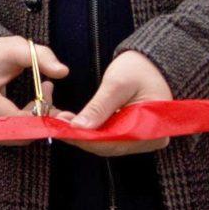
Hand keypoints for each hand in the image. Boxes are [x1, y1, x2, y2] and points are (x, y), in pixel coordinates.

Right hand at [0, 36, 67, 143]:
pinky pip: (10, 137)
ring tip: (41, 97)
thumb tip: (63, 71)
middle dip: (40, 117)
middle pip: (18, 133)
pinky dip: (25, 126)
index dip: (41, 112)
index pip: (17, 120)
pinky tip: (30, 107)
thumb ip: (42, 56)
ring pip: (16, 138)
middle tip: (49, 94)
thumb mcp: (18, 48)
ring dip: (34, 122)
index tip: (50, 92)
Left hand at [56, 50, 171, 156]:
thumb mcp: (117, 84)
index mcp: (152, 130)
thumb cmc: (138, 69)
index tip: (63, 130)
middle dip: (80, 136)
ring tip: (61, 119)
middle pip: (108, 145)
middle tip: (57, 122)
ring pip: (105, 142)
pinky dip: (90, 129)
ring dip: (82, 133)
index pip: (114, 142)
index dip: (85, 138)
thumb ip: (99, 107)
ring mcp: (139, 139)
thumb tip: (78, 128)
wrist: (150, 64)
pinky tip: (73, 121)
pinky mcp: (130, 133)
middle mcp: (148, 140)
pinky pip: (107, 136)